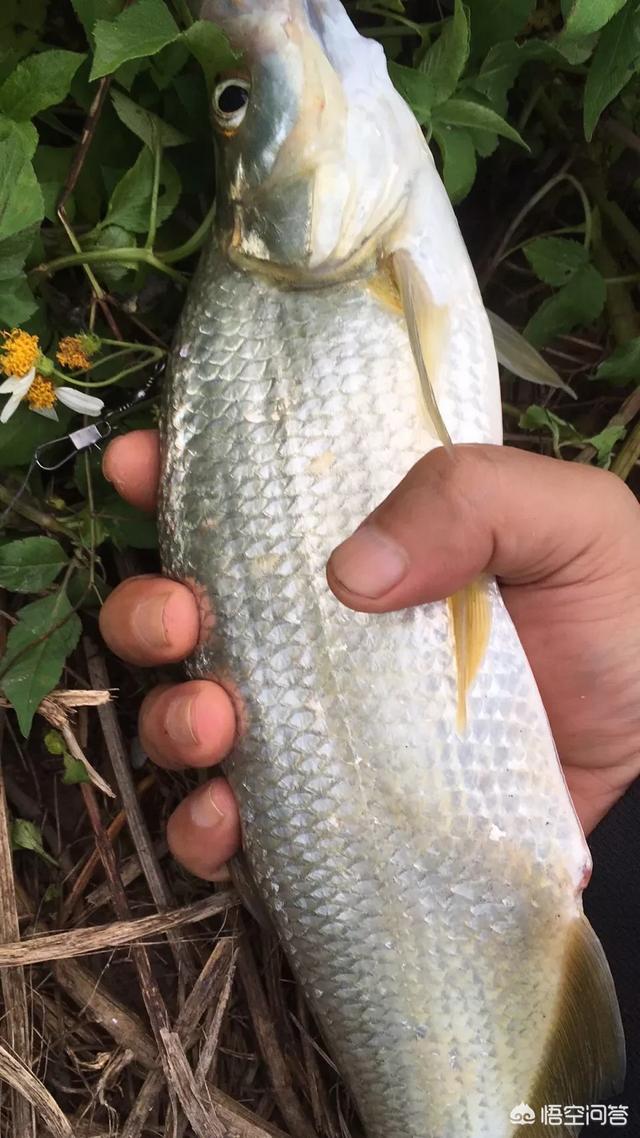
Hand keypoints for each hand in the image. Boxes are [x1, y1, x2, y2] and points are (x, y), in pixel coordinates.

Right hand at [101, 433, 639, 879]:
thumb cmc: (625, 625)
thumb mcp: (573, 524)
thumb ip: (471, 498)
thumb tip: (346, 572)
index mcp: (369, 543)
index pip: (250, 497)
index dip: (175, 474)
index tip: (137, 465)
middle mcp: (326, 634)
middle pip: (191, 613)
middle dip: (151, 610)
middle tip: (183, 617)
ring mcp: (323, 729)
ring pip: (193, 716)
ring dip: (172, 717)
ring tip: (218, 721)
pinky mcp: (335, 816)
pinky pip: (236, 826)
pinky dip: (204, 827)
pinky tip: (228, 818)